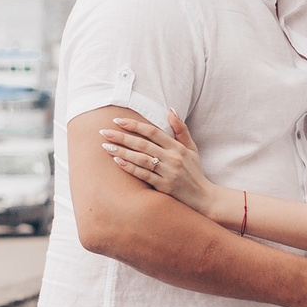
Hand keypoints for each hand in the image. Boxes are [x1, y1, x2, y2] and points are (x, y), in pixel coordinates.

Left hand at [103, 112, 223, 219]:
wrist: (203, 197)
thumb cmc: (194, 171)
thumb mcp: (191, 148)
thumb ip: (181, 130)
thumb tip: (171, 109)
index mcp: (177, 147)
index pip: (153, 132)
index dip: (134, 125)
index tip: (117, 120)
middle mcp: (173, 158)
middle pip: (143, 144)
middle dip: (121, 137)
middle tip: (103, 132)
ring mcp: (168, 173)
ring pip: (141, 159)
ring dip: (122, 152)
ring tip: (105, 146)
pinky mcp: (164, 186)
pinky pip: (144, 175)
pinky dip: (130, 168)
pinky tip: (116, 161)